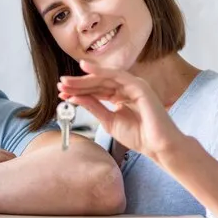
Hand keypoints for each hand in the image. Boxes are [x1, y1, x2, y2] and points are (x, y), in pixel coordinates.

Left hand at [57, 60, 185, 161]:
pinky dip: (101, 73)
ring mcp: (134, 86)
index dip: (79, 91)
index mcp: (120, 96)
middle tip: (60, 84)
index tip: (62, 93)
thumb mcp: (109, 121)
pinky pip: (118, 76)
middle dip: (78, 84)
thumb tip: (76, 98)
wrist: (157, 147)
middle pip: (98, 83)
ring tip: (67, 81)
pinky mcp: (140, 87)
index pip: (96, 91)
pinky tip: (86, 71)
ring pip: (105, 78)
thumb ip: (95, 108)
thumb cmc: (139, 136)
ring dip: (85, 79)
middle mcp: (127, 89)